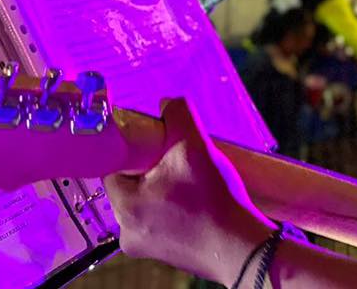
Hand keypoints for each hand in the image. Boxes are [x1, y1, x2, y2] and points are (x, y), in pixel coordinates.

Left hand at [103, 97, 275, 283]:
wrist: (241, 247)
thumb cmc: (214, 201)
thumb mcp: (195, 145)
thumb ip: (178, 114)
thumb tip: (166, 103)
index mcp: (125, 207)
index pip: (115, 167)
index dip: (136, 151)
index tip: (158, 146)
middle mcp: (127, 231)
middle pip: (130, 184)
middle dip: (151, 169)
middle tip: (178, 162)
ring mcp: (143, 245)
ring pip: (145, 201)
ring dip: (163, 187)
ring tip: (190, 182)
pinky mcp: (162, 253)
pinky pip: (158, 218)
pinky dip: (172, 207)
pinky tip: (194, 201)